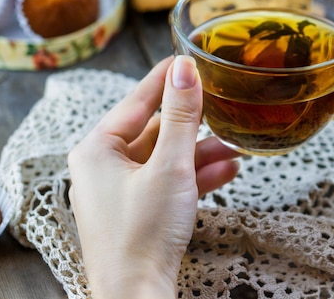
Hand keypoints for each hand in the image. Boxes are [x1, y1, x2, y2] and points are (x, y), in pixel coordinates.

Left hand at [68, 56, 238, 297]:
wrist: (139, 294)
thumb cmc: (144, 233)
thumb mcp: (169, 166)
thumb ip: (180, 116)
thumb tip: (185, 69)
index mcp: (97, 150)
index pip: (136, 101)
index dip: (165, 79)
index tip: (187, 58)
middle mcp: (105, 167)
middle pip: (155, 131)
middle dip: (193, 124)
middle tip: (220, 104)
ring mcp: (122, 190)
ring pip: (166, 158)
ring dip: (200, 152)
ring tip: (235, 144)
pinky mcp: (139, 210)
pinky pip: (168, 182)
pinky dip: (195, 176)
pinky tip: (228, 170)